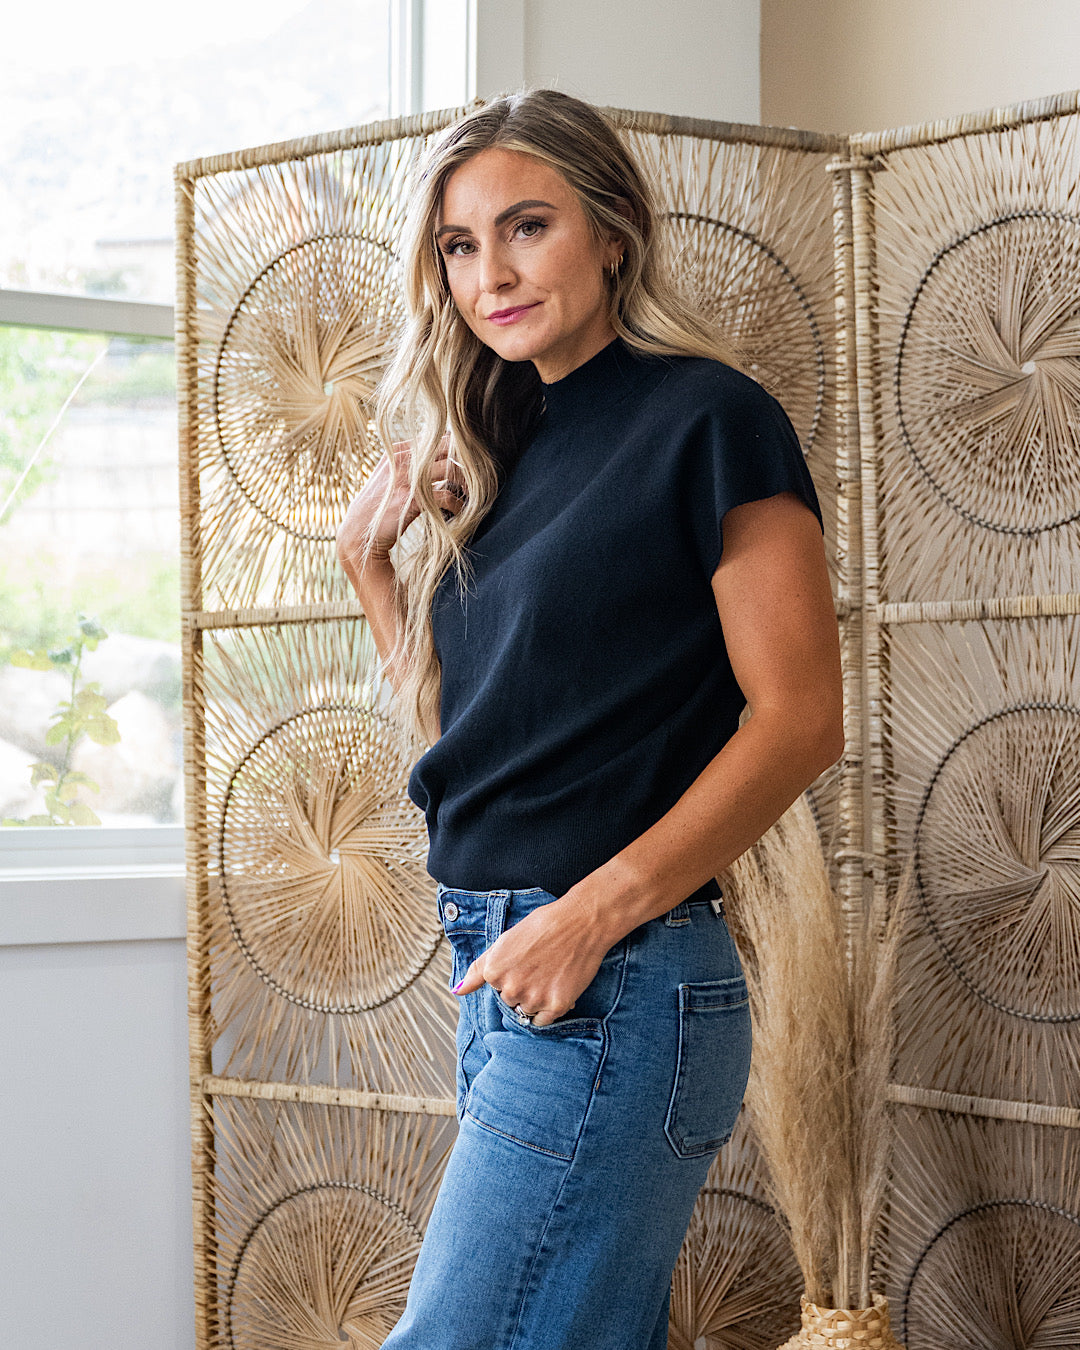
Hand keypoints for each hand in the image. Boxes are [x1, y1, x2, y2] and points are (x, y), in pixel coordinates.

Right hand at [336, 433, 464, 583]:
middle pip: (448, 446)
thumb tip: (443, 460)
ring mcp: (407, 478)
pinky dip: (457, 504)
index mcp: (399, 450)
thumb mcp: (392, 477)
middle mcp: (403, 459)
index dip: (457, 448)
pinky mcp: (412, 499)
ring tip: (471, 494)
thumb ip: (412, 466)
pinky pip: (446, 495)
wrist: (359, 533)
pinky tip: (458, 511)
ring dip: (467, 482)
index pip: (437, 437)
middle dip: (466, 460)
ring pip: (451, 467)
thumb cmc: (380, 506)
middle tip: (477, 475)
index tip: (470, 462)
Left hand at [451, 897, 609, 1027]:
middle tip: (540, 966)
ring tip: (551, 974)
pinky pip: (543, 1021)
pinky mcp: (556, 1006)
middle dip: (523, 988)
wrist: (580, 922)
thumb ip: (478, 970)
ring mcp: (533, 999)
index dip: (513, 975)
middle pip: (511, 1001)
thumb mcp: (503, 941)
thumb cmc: (543, 926)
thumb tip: (457, 991)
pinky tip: (558, 986)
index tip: (526, 960)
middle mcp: (510, 988)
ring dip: (537, 999)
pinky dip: (549, 1009)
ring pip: (527, 1011)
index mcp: (494, 972)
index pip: (497, 988)